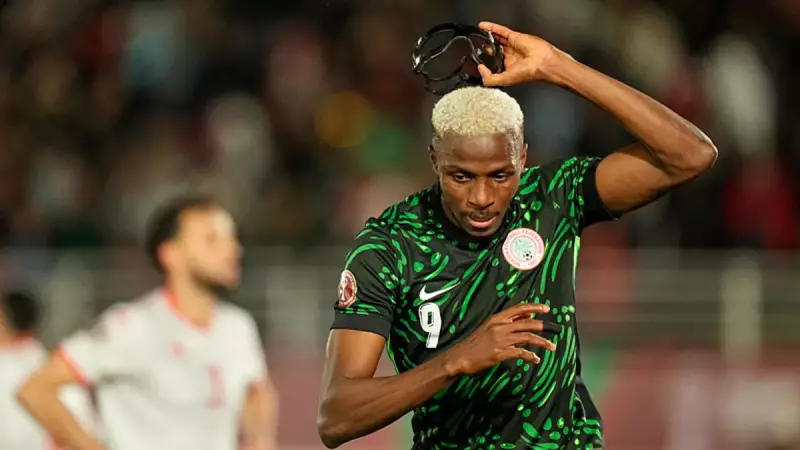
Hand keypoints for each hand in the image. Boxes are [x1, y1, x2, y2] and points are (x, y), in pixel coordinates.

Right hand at [442, 303, 558, 375]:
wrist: (460, 356)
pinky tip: (535, 359)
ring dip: (541, 342)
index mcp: (497, 319)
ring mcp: (501, 340)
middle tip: (555, 329)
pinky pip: (521, 353)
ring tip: (551, 346)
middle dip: (543, 326)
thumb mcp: (489, 327)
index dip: (534, 308)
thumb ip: (506, 322)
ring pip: (527, 338)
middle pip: (527, 323)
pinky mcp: (500, 353)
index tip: (546, 309)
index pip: (519, 309)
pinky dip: (530, 356)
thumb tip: (525, 316)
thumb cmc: (474, 343)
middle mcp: (500, 327)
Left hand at [477, 21, 559, 86]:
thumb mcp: (504, 81)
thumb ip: (489, 79)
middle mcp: (511, 56)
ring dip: (488, 36)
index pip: (495, 63)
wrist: (543, 62)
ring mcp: (513, 45)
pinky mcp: (515, 36)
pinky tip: (483, 26)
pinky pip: (501, 30)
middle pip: (496, 49)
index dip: (487, 62)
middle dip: (488, 48)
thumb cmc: (529, 73)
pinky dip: (491, 27)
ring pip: (498, 38)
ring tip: (479, 35)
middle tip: (479, 46)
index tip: (479, 63)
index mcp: (509, 67)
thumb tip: (480, 70)